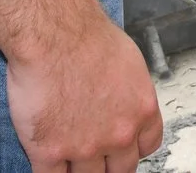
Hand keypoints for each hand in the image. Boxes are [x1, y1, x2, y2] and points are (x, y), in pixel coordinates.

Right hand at [6, 14, 162, 172]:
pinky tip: (48, 162)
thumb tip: (122, 102)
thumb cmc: (87, 37)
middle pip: (120, 170)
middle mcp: (119, 135)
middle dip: (108, 164)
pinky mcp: (50, 152)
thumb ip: (129, 93)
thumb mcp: (130, 62)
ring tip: (69, 157)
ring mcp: (84, 148)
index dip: (132, 148)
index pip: (147, 146)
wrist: (54, 36)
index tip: (122, 147)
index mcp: (142, 111)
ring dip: (78, 170)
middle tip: (96, 156)